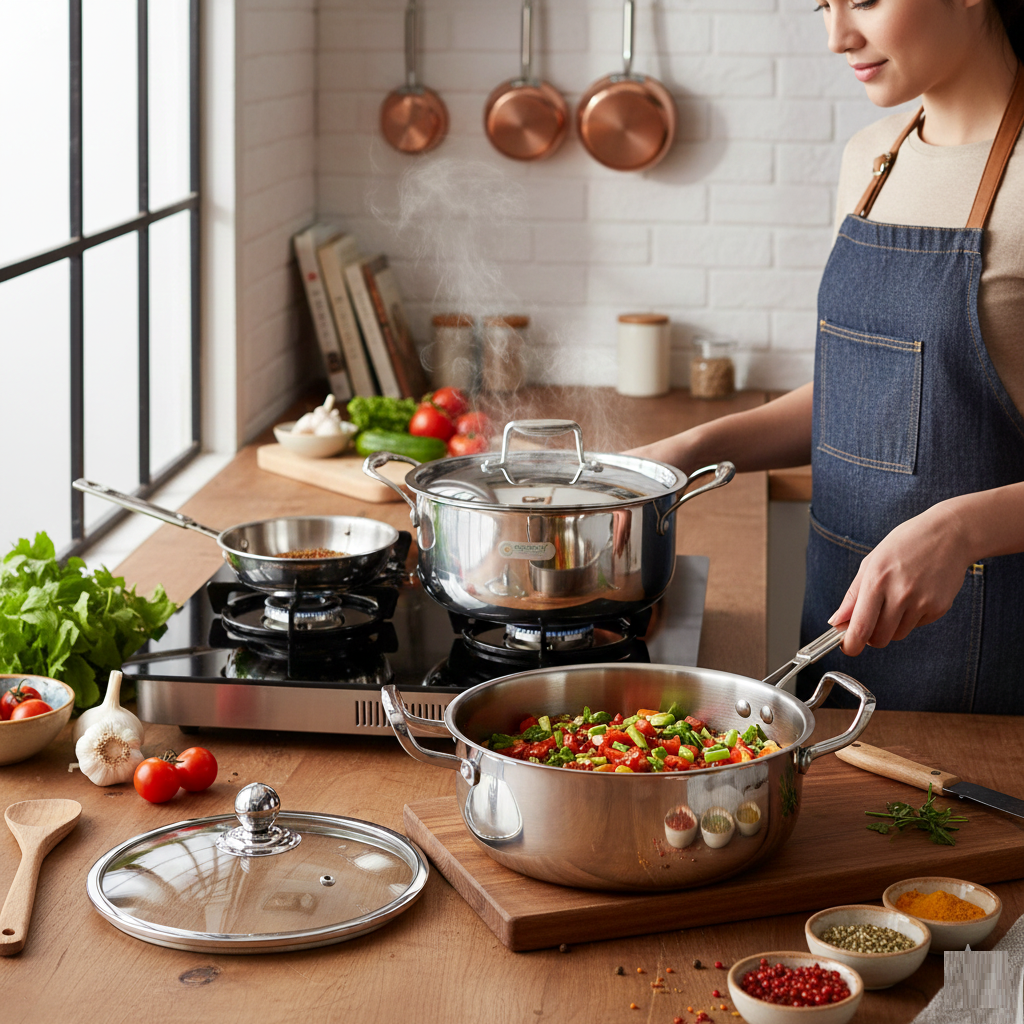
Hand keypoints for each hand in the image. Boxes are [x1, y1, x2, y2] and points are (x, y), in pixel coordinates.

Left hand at [829, 504, 970, 655]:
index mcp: (876, 580)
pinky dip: (911, 618)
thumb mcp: (871, 563)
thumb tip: (836, 622)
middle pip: (879, 639)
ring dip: (891, 627)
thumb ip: (852, 596)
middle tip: (870, 622)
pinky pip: (916, 626)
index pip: (860, 627)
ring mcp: (922, 602)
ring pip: (897, 635)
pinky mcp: (939, 608)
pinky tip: (915, 595)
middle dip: (870, 636)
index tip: (847, 647)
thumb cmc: (906, 544)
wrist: (949, 534)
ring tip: (896, 600)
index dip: (851, 644)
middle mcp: (900, 594)